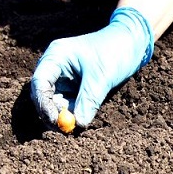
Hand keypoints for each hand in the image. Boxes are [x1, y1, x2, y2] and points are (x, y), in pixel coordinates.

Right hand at [30, 7, 153, 129]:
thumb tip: (78, 124)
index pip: (39, 82)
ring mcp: (65, 78)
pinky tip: (84, 117)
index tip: (54, 121)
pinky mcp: (75, 88)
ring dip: (65, 116)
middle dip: (53, 113)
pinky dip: (75, 114)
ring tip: (79, 123)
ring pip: (57, 103)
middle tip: (66, 129)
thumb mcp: (101, 77)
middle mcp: (56, 68)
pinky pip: (69, 105)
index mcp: (56, 56)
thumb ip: (88, 100)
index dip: (43, 103)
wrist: (132, 44)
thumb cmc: (115, 51)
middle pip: (44, 96)